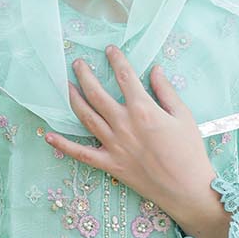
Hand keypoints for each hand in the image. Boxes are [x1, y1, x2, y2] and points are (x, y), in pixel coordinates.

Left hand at [43, 45, 218, 231]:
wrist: (186, 188)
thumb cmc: (189, 152)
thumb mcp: (183, 116)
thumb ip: (166, 91)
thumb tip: (155, 70)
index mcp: (143, 109)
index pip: (125, 77)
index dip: (116, 60)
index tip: (109, 50)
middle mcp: (123, 124)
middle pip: (97, 93)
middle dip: (84, 75)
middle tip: (77, 64)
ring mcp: (113, 145)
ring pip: (86, 117)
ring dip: (73, 98)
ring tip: (65, 85)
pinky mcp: (109, 164)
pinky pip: (81, 153)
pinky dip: (63, 145)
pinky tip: (49, 136)